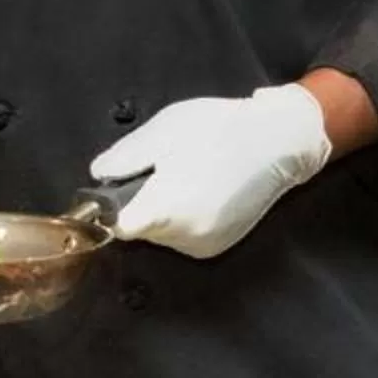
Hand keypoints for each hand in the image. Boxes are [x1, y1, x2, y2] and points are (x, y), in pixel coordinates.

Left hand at [90, 85, 333, 259]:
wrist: (278, 141)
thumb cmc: (218, 130)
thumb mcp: (162, 131)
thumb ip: (124, 158)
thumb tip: (99, 176)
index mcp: (165, 210)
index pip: (118, 226)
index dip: (110, 209)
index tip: (114, 191)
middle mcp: (184, 238)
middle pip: (141, 229)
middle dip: (142, 202)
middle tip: (162, 168)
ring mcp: (205, 246)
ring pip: (164, 234)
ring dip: (164, 211)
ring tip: (187, 175)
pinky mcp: (220, 247)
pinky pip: (186, 236)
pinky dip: (185, 218)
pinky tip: (203, 189)